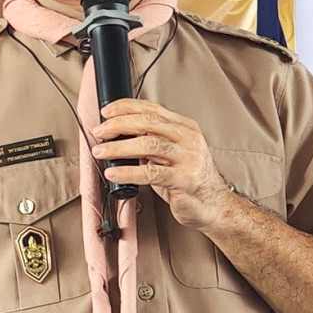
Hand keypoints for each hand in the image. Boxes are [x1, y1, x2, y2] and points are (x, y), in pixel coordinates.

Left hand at [90, 98, 238, 230]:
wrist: (212, 205)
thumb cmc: (189, 180)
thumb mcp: (172, 154)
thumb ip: (152, 142)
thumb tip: (118, 135)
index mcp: (185, 128)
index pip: (152, 109)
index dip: (126, 107)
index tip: (107, 111)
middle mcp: (188, 139)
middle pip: (148, 122)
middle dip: (119, 125)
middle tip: (100, 132)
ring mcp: (188, 158)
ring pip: (148, 145)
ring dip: (119, 147)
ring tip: (101, 151)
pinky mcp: (184, 179)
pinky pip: (151, 173)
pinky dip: (128, 172)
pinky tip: (114, 172)